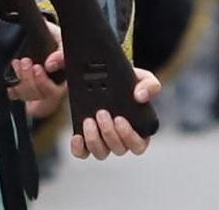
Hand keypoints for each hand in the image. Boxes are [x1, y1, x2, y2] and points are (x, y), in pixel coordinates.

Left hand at [10, 31, 159, 159]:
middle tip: (101, 114)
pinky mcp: (82, 133)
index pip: (141, 142)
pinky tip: (75, 136)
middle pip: (120, 150)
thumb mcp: (132, 71)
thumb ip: (143, 79)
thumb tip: (139, 93)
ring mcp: (99, 135)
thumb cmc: (115, 72)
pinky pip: (82, 151)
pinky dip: (79, 147)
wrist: (90, 65)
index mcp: (135, 121)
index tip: (120, 119)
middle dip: (110, 135)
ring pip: (101, 153)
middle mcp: (118, 133)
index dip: (132, 137)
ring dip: (96, 140)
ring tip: (88, 119)